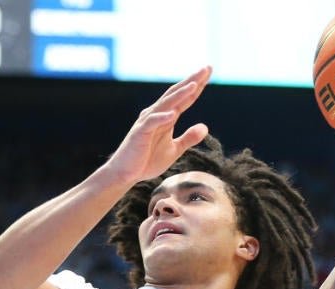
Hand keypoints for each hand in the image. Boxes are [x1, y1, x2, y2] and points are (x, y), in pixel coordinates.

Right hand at [99, 66, 211, 184]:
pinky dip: (162, 117)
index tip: (209, 72)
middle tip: (206, 68)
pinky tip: (173, 113)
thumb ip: (188, 138)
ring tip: (194, 84)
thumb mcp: (174, 150)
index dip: (197, 86)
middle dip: (192, 81)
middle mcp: (157, 115)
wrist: (125, 174)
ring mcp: (147, 123)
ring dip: (180, 94)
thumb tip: (205, 127)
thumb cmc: (147, 161)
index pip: (185, 98)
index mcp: (166, 118)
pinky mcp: (140, 133)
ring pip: (166, 104)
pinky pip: (152, 123)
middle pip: (176, 94)